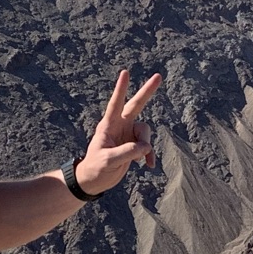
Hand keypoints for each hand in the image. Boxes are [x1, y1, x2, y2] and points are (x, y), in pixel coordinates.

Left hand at [74, 69, 160, 195]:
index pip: (115, 104)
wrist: (94, 180)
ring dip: (146, 145)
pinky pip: (147, 146)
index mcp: (108, 125)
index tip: (125, 72)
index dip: (121, 89)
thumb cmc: (95, 168)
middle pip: (136, 105)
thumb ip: (127, 152)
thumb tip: (145, 147)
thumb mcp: (108, 161)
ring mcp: (127, 134)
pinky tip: (148, 165)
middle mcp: (119, 126)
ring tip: (139, 160)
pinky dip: (149, 155)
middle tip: (158, 76)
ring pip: (145, 131)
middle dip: (147, 92)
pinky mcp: (133, 145)